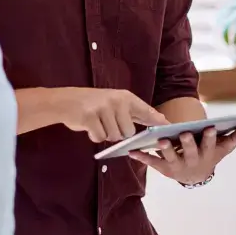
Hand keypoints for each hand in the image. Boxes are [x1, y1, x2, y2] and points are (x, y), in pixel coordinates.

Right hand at [53, 88, 168, 142]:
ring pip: (114, 136)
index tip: (170, 126)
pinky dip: (94, 136)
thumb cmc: (93, 105)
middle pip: (128, 132)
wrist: (65, 101)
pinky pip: (99, 137)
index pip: (146, 111)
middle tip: (107, 123)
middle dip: (118, 133)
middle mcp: (116, 101)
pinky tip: (89, 126)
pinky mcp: (89, 117)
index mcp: (125, 97)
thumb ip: (135, 112)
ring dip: (105, 134)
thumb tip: (158, 119)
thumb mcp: (115, 102)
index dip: (158, 120)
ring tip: (98, 122)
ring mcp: (103, 108)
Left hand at [128, 126, 235, 184]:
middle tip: (184, 133)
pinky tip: (132, 151)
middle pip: (190, 151)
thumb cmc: (208, 156)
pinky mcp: (163, 169)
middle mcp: (192, 161)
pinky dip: (142, 157)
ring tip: (159, 140)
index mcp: (207, 154)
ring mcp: (177, 166)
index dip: (209, 138)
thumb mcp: (222, 149)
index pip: (210, 145)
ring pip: (170, 157)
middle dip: (187, 143)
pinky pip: (151, 163)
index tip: (209, 128)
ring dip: (165, 149)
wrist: (194, 178)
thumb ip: (235, 138)